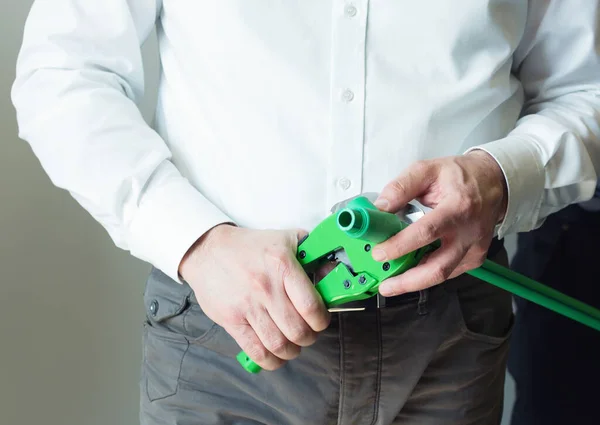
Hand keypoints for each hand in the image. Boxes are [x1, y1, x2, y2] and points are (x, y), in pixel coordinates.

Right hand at [178, 225, 330, 370]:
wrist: (209, 250)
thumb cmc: (251, 246)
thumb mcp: (286, 239)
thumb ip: (312, 254)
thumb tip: (333, 272)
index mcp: (283, 266)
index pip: (311, 307)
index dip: (321, 321)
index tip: (320, 320)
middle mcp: (266, 288)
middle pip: (297, 330)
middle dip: (308, 338)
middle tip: (307, 334)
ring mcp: (248, 306)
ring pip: (279, 344)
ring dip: (291, 351)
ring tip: (293, 346)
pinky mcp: (231, 320)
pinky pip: (255, 351)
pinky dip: (270, 361)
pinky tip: (275, 356)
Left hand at [371, 150, 507, 295]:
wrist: (493, 182)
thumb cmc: (461, 176)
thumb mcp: (428, 170)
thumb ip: (401, 187)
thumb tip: (380, 207)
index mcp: (457, 207)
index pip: (426, 232)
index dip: (400, 246)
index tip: (379, 253)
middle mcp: (468, 232)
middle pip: (437, 267)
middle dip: (408, 281)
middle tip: (385, 286)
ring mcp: (474, 248)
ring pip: (442, 275)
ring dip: (414, 283)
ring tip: (392, 284)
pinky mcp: (475, 258)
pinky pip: (448, 273)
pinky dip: (427, 275)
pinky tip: (412, 272)